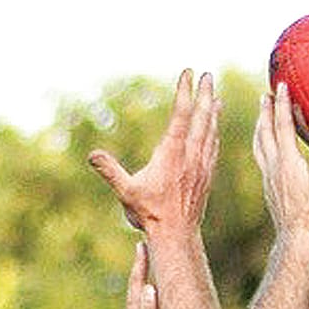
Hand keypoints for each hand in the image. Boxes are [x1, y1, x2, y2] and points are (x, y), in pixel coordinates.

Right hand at [89, 70, 218, 233]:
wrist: (177, 235)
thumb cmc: (150, 214)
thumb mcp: (126, 191)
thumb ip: (110, 170)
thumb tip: (92, 155)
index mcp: (172, 153)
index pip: (181, 115)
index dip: (185, 91)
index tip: (188, 73)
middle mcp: (191, 156)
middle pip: (202, 118)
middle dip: (205, 94)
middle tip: (209, 75)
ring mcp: (201, 166)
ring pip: (211, 132)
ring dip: (213, 112)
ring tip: (216, 97)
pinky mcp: (206, 177)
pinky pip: (213, 149)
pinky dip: (215, 134)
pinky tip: (215, 130)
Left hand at [253, 82, 308, 242]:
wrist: (296, 239)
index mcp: (287, 162)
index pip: (282, 126)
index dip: (282, 104)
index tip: (280, 85)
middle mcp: (273, 166)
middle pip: (265, 132)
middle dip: (266, 111)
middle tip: (266, 95)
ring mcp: (268, 177)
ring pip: (259, 144)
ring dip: (260, 126)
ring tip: (262, 115)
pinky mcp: (268, 187)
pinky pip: (260, 157)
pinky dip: (260, 143)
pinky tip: (264, 147)